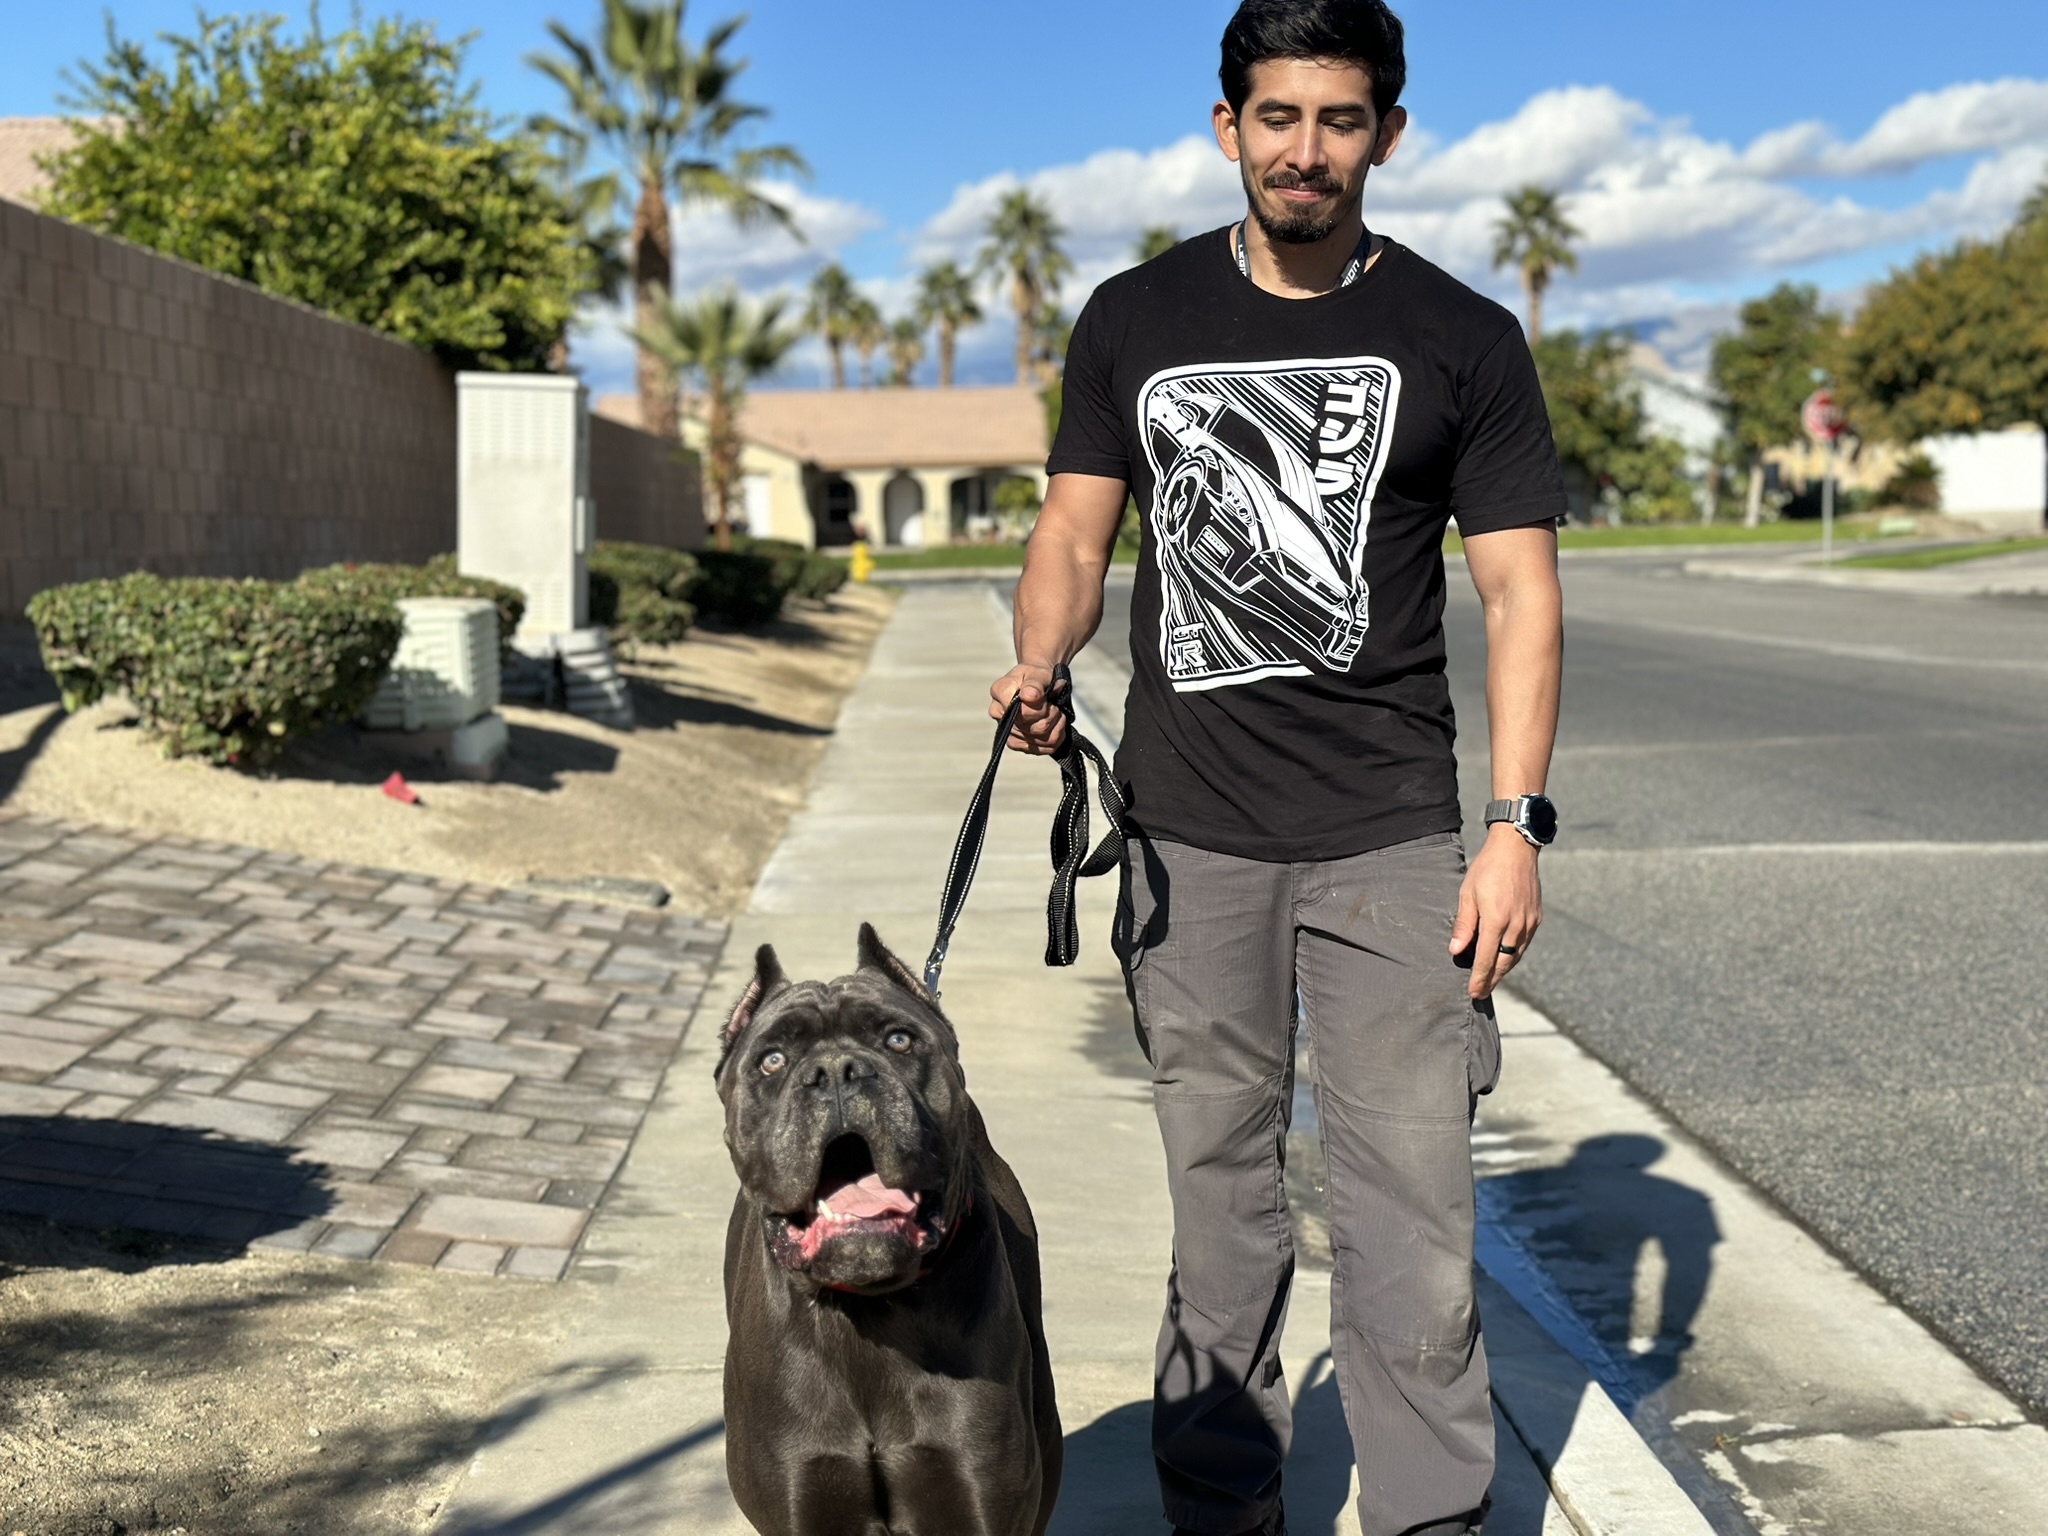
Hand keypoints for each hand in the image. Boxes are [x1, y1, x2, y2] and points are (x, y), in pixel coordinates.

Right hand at [989, 664, 1066, 754]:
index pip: (1024, 712)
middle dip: (1051, 715)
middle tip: (1054, 705)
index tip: (1047, 697)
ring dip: (1055, 726)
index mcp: (1000, 691)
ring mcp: (1006, 730)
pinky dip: (1054, 737)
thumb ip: (1034, 684)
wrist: (1037, 683)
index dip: (1042, 707)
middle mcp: (999, 713)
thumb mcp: (1038, 673)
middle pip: (1034, 728)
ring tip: (1055, 713)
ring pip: (1040, 739)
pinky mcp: (1016, 743)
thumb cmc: (1037, 676)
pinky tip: (1054, 726)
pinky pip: (1040, 749)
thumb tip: (1029, 695)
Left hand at [1450, 824, 1542, 1000]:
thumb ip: (1464, 925)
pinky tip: (1505, 959)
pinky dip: (1513, 955)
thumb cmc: (1487, 869)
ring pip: (1516, 955)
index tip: (1473, 992)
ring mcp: (1529, 922)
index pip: (1487, 959)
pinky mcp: (1536, 918)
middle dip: (1492, 980)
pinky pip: (1524, 944)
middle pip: (1504, 963)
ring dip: (1503, 970)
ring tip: (1491, 980)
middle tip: (1480, 993)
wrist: (1516, 849)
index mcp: (1496, 920)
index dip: (1479, 978)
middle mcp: (1516, 925)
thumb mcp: (1467, 894)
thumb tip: (1456, 951)